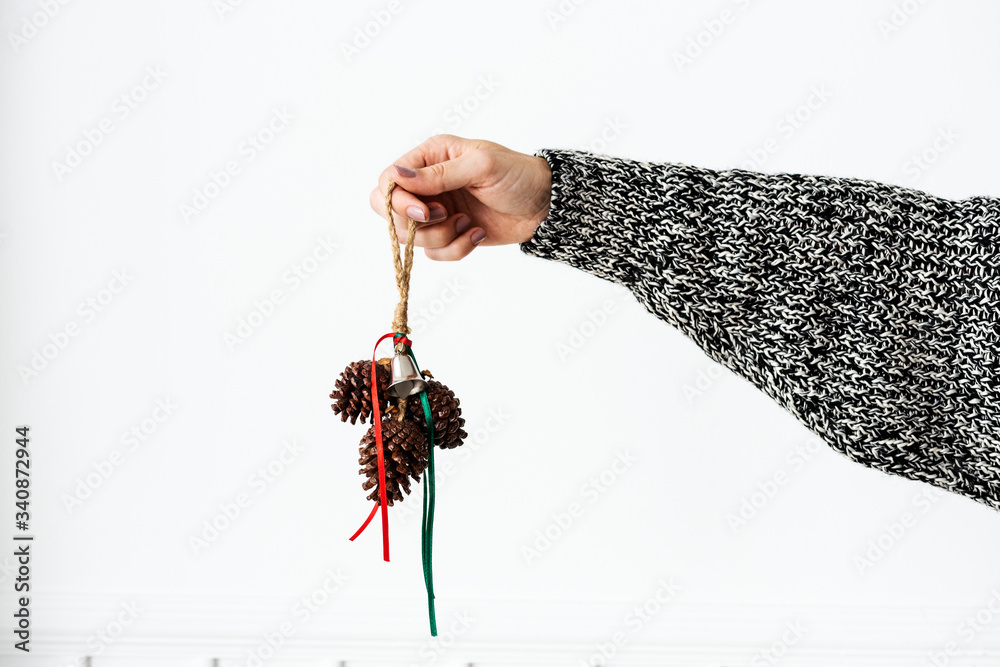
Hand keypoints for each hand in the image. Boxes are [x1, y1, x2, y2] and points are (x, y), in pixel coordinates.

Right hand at [370, 134, 551, 260]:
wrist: (545, 206)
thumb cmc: (518, 176)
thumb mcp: (481, 166)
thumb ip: (439, 173)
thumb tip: (397, 176)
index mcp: (430, 157)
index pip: (388, 180)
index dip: (397, 201)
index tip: (425, 212)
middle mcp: (427, 184)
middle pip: (390, 212)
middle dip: (416, 224)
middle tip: (446, 216)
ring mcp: (437, 211)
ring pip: (411, 237)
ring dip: (441, 237)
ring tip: (468, 224)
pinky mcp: (449, 234)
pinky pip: (434, 253)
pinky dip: (456, 249)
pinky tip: (477, 234)